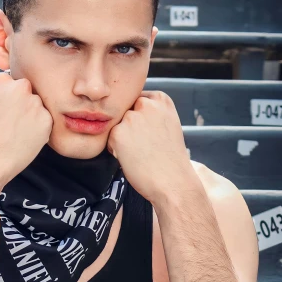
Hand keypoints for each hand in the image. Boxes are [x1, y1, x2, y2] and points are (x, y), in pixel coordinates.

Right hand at [0, 71, 53, 186]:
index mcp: (0, 82)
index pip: (11, 82)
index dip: (8, 99)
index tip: (4, 112)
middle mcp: (19, 87)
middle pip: (28, 92)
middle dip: (23, 105)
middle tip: (13, 124)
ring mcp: (34, 103)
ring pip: (38, 107)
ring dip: (32, 117)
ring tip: (17, 135)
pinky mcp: (46, 120)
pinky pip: (46, 122)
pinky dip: (39, 131)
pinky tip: (24, 141)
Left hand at [106, 90, 198, 204]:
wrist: (172, 182)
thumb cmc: (171, 159)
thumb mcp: (169, 124)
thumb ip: (152, 113)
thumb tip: (131, 112)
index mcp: (161, 100)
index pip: (138, 101)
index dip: (140, 119)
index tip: (149, 134)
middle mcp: (146, 104)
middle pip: (126, 112)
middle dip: (129, 127)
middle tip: (143, 146)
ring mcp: (131, 118)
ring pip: (117, 125)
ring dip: (122, 138)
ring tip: (139, 153)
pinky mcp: (118, 133)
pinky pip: (109, 139)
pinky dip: (115, 150)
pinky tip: (131, 159)